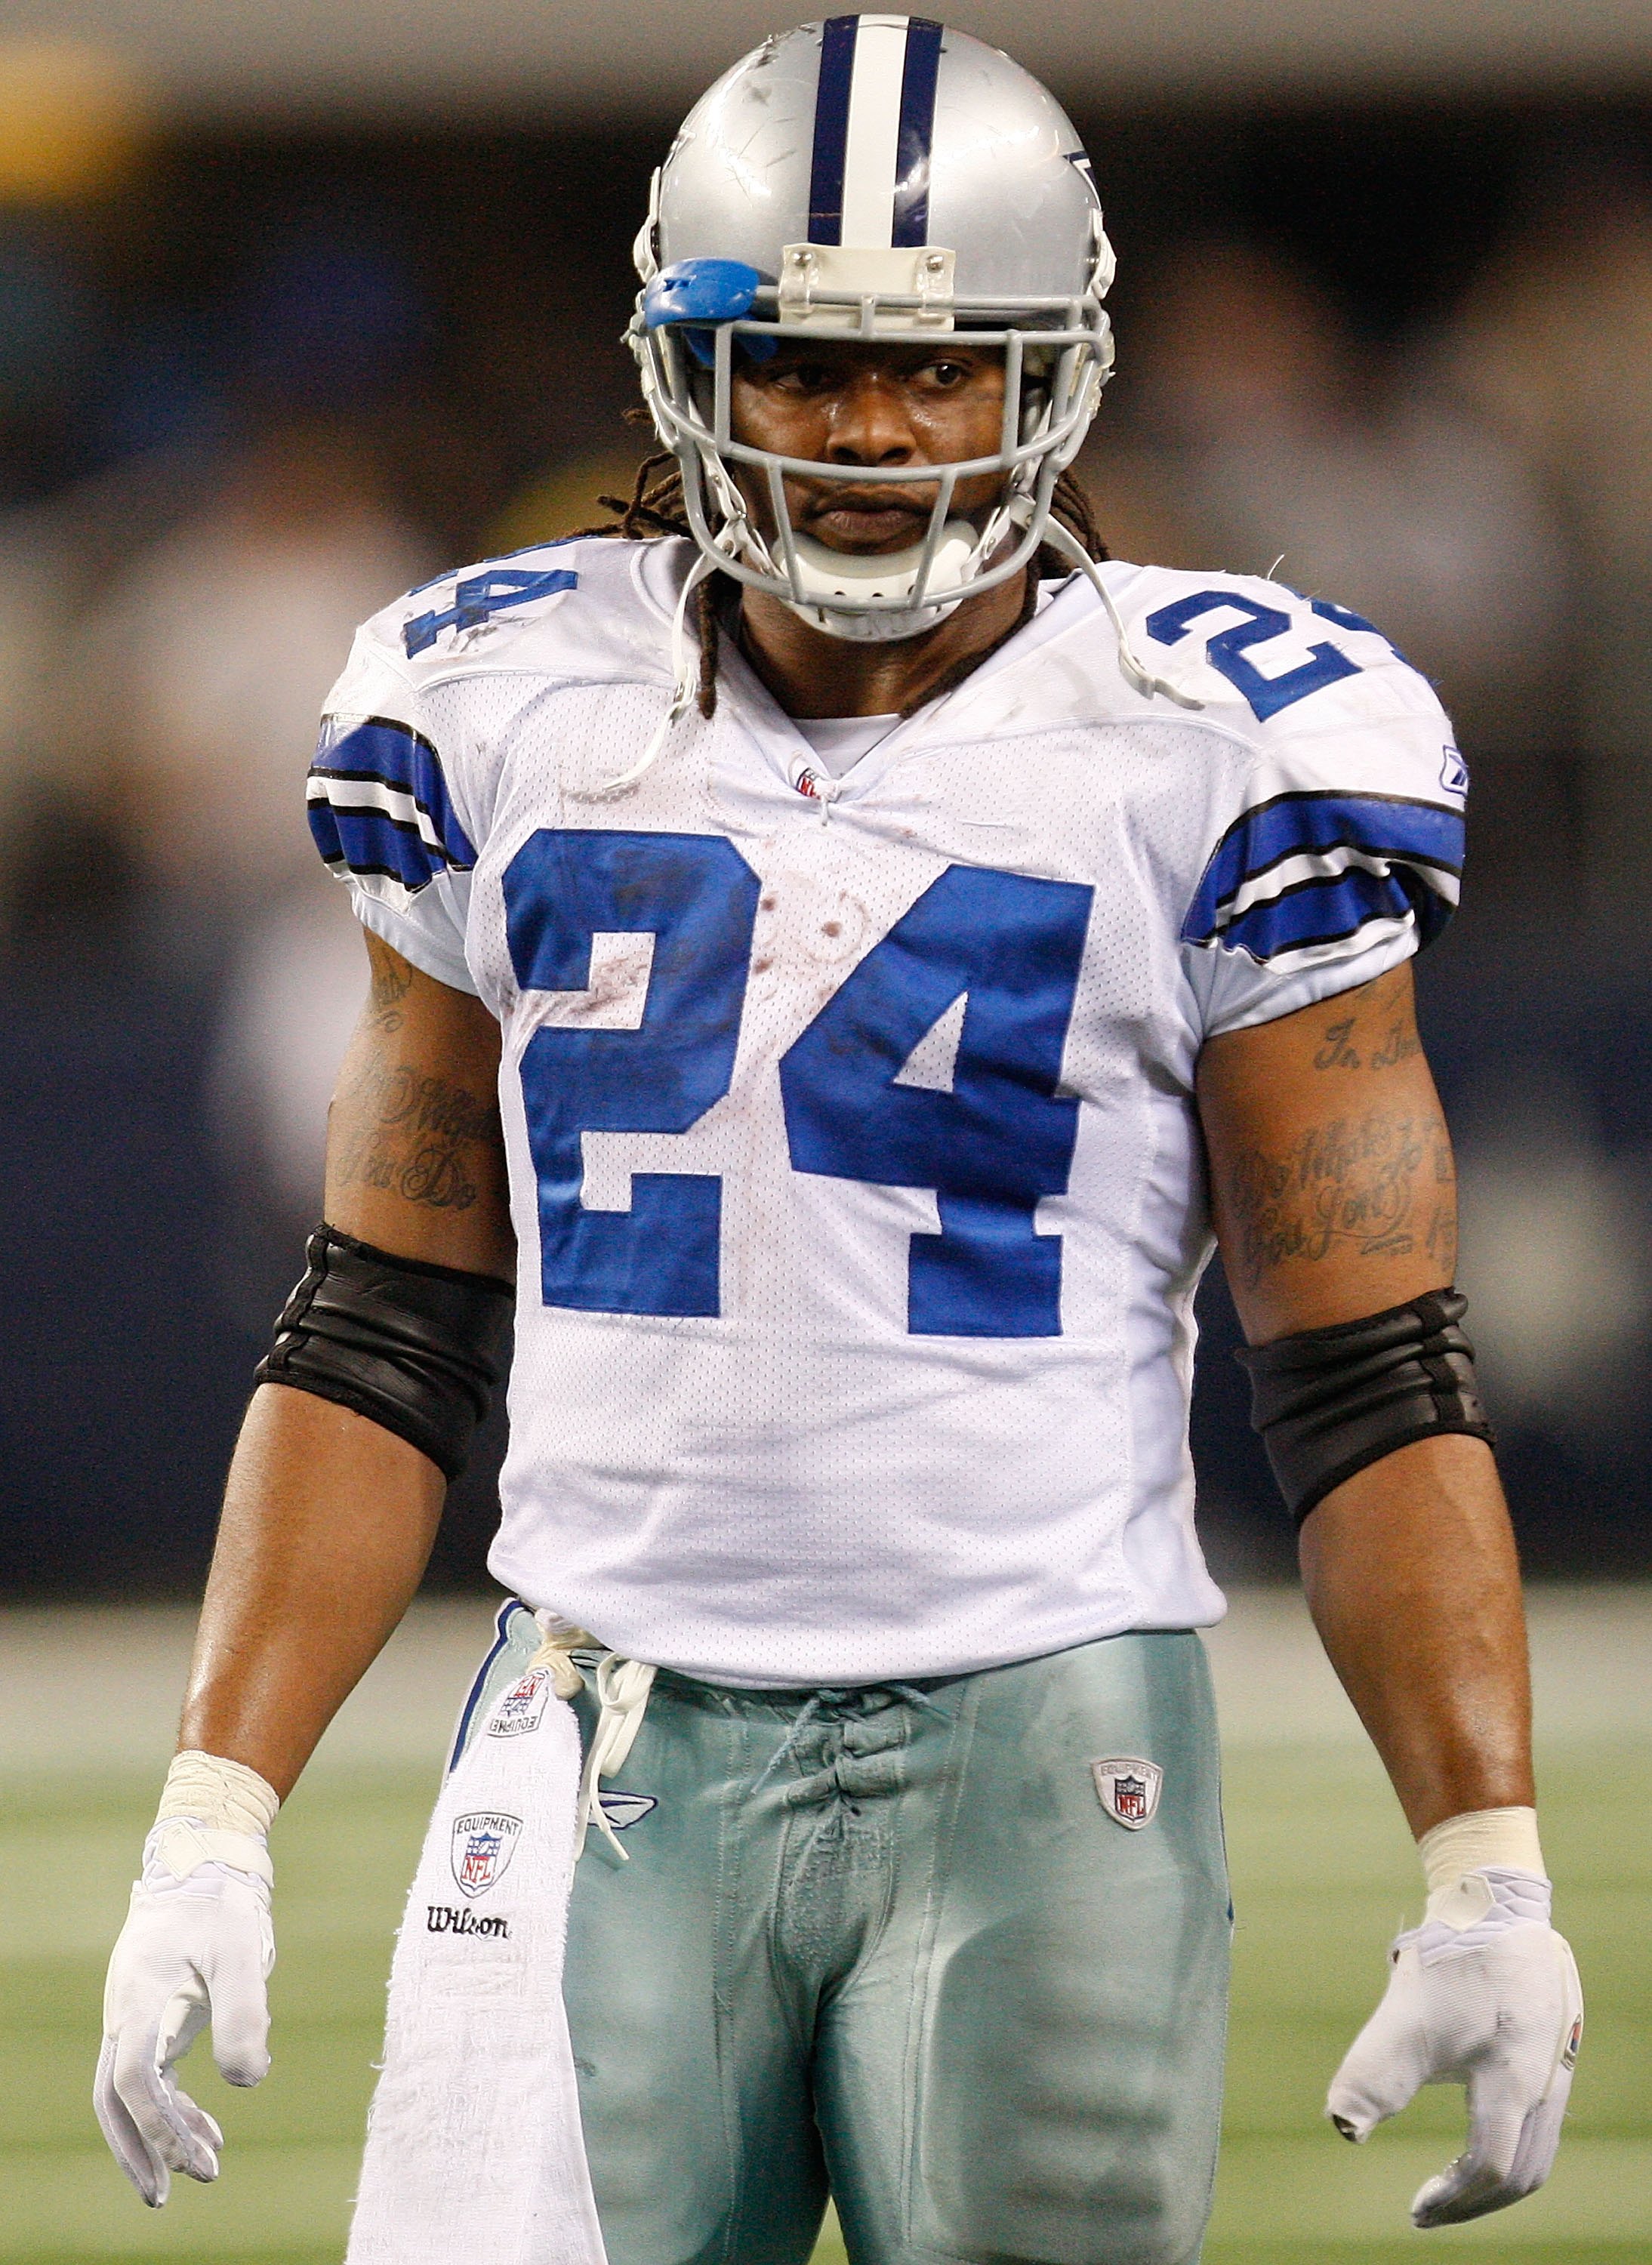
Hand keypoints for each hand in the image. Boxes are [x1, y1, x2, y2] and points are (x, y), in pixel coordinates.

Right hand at [94, 1820, 274, 2205]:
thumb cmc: (224, 1901)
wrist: (209, 1857)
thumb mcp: (241, 1949)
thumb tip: (249, 2083)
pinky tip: (213, 2127)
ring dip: (163, 2133)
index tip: (191, 2160)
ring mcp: (138, 2014)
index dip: (159, 2123)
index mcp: (142, 1995)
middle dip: (139, 2149)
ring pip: (134, 2090)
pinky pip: (155, 2074)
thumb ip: (244, 2013)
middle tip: (168, 2196)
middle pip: (115, 2097)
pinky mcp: (156, 2014)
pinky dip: (178, 2105)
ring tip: (207, 2169)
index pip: (135, 2076)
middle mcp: (128, 2011)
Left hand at [1328, 1868, 1581, 2226]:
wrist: (1493, 1895)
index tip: (1413, 2209)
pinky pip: (1539, 2113)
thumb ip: (1373, 2075)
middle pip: (1524, 2171)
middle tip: (1430, 2209)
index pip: (1493, 2168)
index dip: (1452, 2200)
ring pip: (1537, 2145)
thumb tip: (1344, 2129)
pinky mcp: (1552, 2041)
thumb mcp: (1405, 2018)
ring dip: (1493, 2173)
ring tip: (1451, 2180)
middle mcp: (1547, 2081)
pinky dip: (1508, 2138)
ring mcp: (1556, 2061)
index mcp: (1516, 2085)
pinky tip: (1472, 2122)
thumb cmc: (1451, 1957)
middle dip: (1475, 2201)